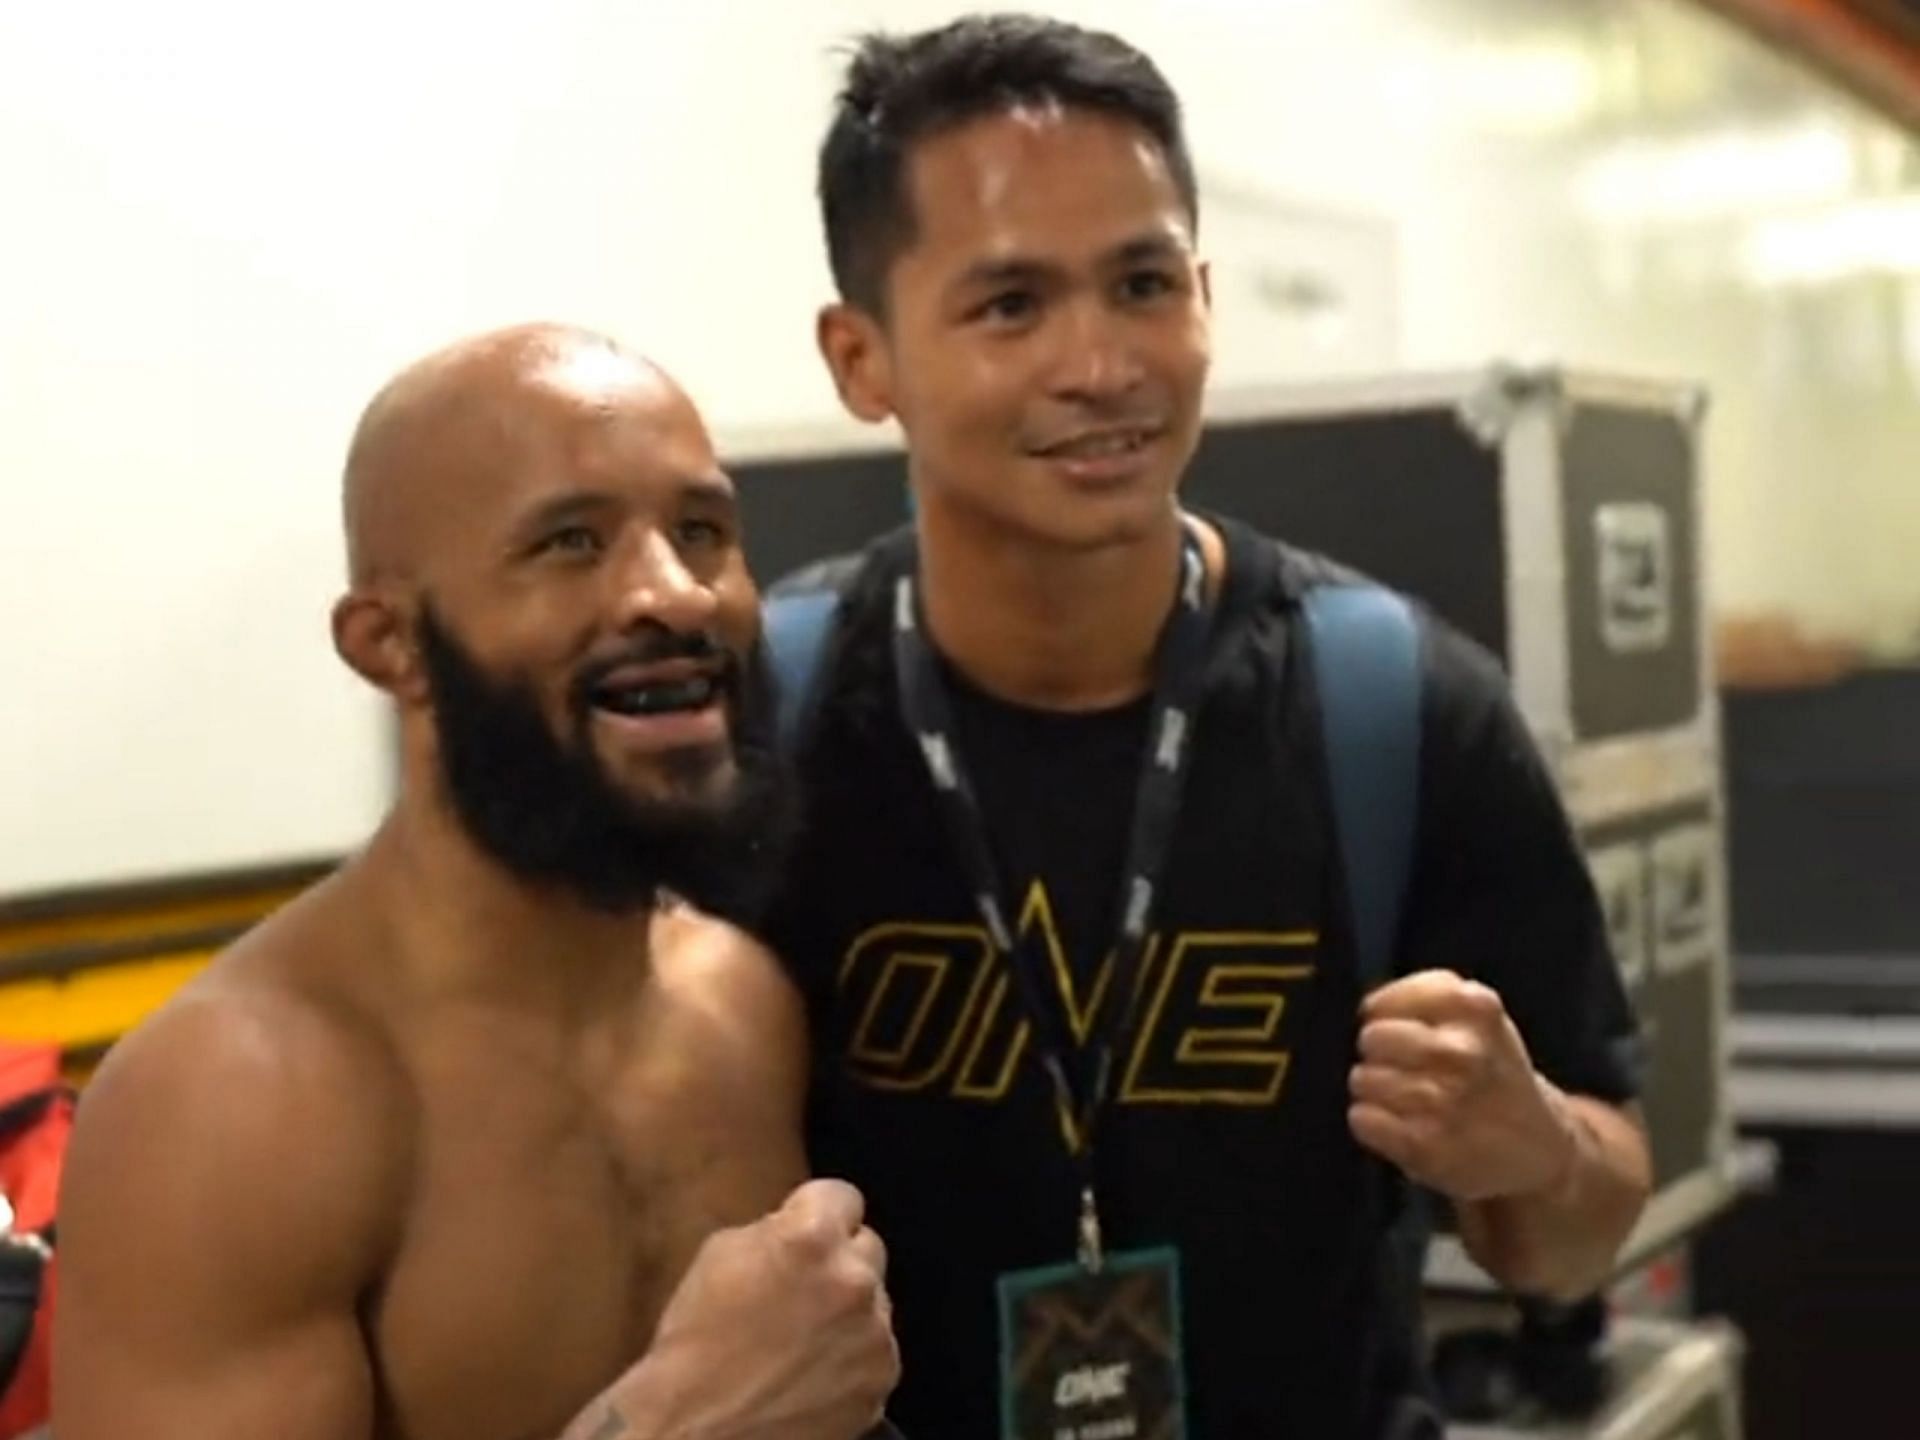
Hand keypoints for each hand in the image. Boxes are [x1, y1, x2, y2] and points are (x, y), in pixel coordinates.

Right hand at [600, 1179, 899, 1439]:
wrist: (694, 1429)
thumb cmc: (696, 1339)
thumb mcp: (721, 1253)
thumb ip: (775, 1228)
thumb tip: (801, 1226)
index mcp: (812, 1237)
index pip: (843, 1197)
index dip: (819, 1214)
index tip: (806, 1233)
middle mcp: (853, 1279)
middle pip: (867, 1247)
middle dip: (838, 1262)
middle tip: (801, 1292)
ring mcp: (874, 1334)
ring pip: (874, 1304)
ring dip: (848, 1313)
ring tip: (802, 1342)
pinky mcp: (881, 1381)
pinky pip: (877, 1352)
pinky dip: (853, 1360)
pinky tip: (813, 1374)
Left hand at [1348, 970, 1575, 1203]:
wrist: (1538, 1145)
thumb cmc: (1493, 1071)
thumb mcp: (1480, 1016)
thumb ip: (1426, 996)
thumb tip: (1368, 1008)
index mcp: (1478, 1010)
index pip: (1386, 1001)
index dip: (1382, 1012)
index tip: (1394, 1024)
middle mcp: (1465, 1053)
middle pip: (1372, 1038)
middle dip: (1376, 1051)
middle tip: (1399, 1064)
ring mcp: (1446, 1101)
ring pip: (1363, 1079)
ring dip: (1373, 1090)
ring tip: (1403, 1098)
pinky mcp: (1428, 1146)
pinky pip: (1363, 1119)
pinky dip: (1371, 1123)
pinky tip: (1397, 1124)